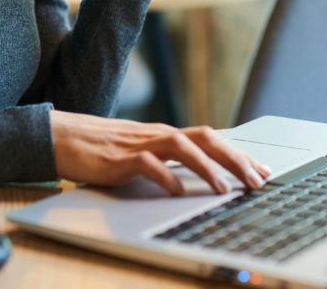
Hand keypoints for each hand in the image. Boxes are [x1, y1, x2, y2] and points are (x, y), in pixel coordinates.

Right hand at [50, 110, 270, 195]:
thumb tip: (199, 175)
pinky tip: (177, 192)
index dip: (239, 154)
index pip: (212, 140)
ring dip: (207, 168)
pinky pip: (147, 164)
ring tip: (225, 189)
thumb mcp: (143, 152)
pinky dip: (165, 177)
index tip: (263, 171)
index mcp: (166, 134)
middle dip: (235, 159)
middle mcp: (159, 135)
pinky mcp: (119, 158)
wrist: (63, 136)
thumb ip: (167, 160)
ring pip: (182, 147)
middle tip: (257, 181)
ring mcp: (140, 144)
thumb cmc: (102, 148)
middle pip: (206, 138)